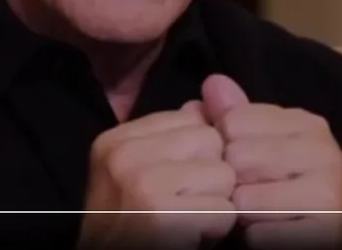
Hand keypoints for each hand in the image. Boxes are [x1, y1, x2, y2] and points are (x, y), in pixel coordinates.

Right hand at [78, 101, 236, 249]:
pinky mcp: (161, 215)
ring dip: (215, 205)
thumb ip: (173, 136)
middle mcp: (124, 154)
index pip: (192, 116)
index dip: (197, 154)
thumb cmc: (132, 228)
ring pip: (224, 174)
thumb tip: (205, 104)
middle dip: (210, 177)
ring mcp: (141, 182)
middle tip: (182, 206)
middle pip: (212, 141)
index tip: (174, 184)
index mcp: (117, 139)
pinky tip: (188, 237)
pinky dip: (216, 230)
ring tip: (186, 221)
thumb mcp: (142, 172)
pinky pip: (224, 211)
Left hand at [203, 75, 341, 249]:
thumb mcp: (260, 146)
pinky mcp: (325, 230)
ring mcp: (328, 191)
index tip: (244, 164)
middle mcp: (324, 151)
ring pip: (245, 198)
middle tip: (251, 193)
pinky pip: (259, 235)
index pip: (233, 121)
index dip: (226, 148)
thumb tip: (212, 82)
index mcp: (307, 124)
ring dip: (242, 213)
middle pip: (237, 158)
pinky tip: (272, 234)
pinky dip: (256, 239)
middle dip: (234, 182)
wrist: (327, 235)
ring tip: (260, 214)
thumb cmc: (285, 190)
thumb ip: (235, 116)